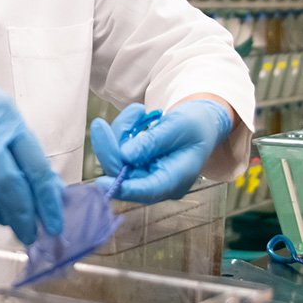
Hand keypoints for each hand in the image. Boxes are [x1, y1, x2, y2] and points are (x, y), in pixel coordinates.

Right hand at [0, 54, 64, 243]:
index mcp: (5, 118)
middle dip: (21, 215)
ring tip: (3, 220)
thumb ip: (23, 152)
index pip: (34, 165)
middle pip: (5, 182)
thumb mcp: (1, 117)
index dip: (46, 200)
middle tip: (28, 234)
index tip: (53, 225)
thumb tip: (48, 192)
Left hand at [90, 99, 232, 203]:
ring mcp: (147, 174)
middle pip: (124, 175)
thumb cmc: (197, 124)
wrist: (203, 121)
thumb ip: (152, 142)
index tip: (100, 182)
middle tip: (100, 124)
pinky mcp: (139, 164)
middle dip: (110, 148)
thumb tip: (125, 154)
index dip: (122, 188)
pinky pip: (120, 151)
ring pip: (118, 160)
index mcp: (175, 180)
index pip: (146, 191)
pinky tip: (137, 116)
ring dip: (119, 133)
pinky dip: (123, 132)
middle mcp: (159, 183)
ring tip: (137, 112)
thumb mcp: (178, 126)